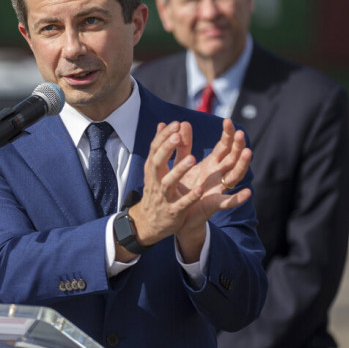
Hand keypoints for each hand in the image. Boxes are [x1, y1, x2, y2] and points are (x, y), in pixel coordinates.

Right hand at [116, 119, 251, 262]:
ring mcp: (163, 197)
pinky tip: (200, 189)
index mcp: (152, 170)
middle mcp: (155, 182)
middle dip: (166, 149)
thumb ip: (164, 147)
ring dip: (179, 171)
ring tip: (192, 158)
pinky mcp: (173, 212)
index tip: (175, 124)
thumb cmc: (156, 192)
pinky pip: (181, 204)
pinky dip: (190, 197)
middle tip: (177, 136)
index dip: (163, 137)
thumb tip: (163, 123)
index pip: (154, 150)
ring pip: (168, 183)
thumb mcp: (157, 170)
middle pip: (157, 163)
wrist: (148, 223)